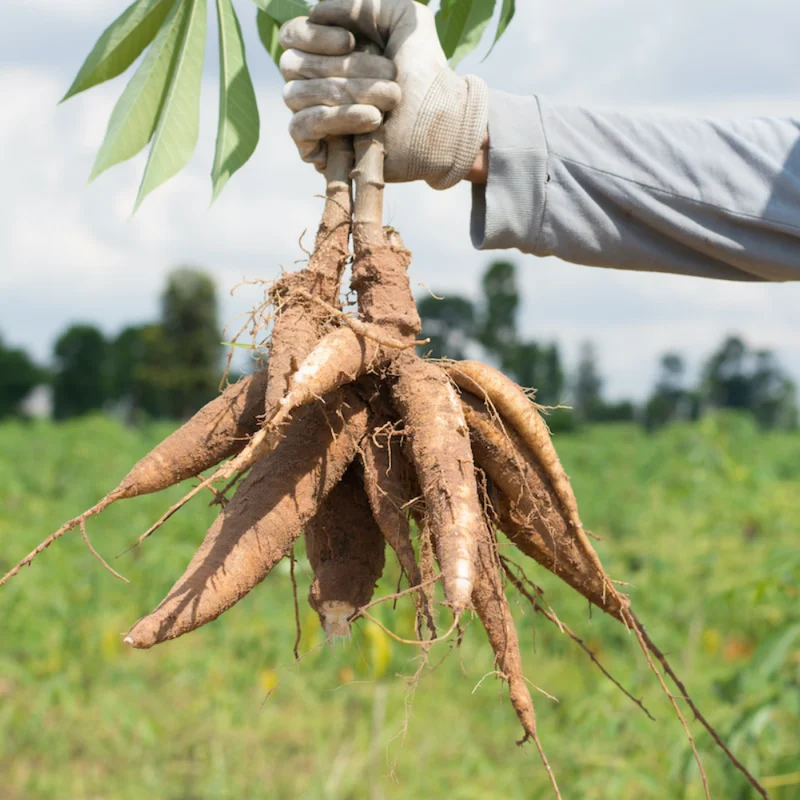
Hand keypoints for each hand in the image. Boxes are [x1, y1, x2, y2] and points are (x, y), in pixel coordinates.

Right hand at [279, 0, 487, 188]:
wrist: (443, 123)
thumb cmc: (427, 73)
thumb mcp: (405, 19)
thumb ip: (364, 2)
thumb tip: (315, 11)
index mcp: (327, 53)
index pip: (291, 36)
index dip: (313, 35)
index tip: (351, 41)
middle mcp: (315, 83)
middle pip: (293, 65)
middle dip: (345, 67)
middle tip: (391, 76)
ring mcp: (314, 118)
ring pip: (296, 94)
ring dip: (347, 92)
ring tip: (391, 99)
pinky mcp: (318, 150)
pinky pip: (300, 127)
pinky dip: (335, 118)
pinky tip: (371, 119)